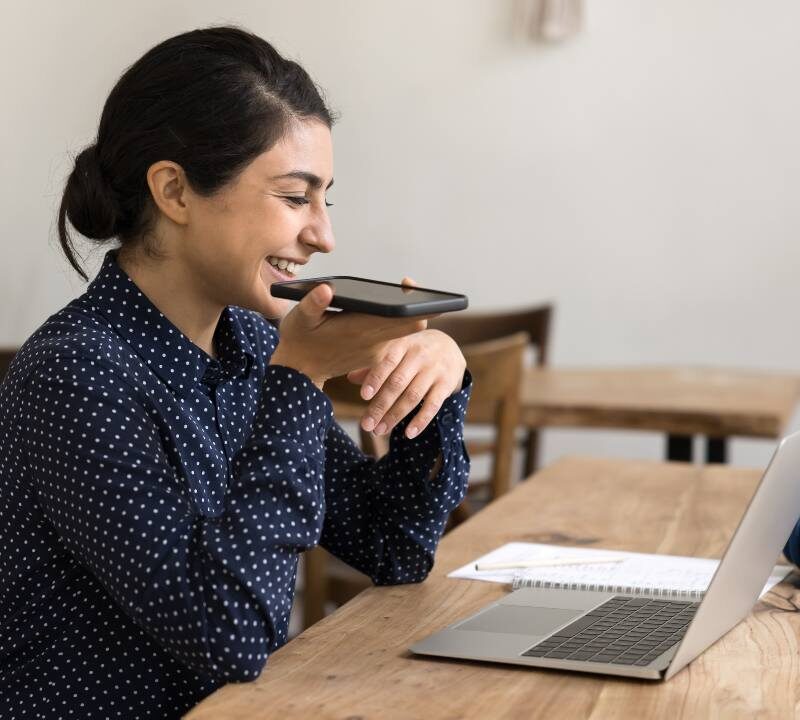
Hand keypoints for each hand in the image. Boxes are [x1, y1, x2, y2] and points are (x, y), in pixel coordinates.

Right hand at [269, 282, 430, 389]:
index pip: (405, 317)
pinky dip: (392, 326)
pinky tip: (382, 313)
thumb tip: (326, 289)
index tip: (408, 284)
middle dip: (413, 305)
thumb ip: (312, 304)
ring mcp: (376, 351)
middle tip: (405, 287)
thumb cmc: (299, 341)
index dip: (414, 301)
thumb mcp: (299, 319)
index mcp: (361, 329)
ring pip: (403, 331)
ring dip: (402, 316)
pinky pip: (392, 339)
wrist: (299, 374)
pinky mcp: (373, 355)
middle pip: (412, 323)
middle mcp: (374, 342)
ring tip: (396, 296)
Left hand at [347, 277, 466, 439]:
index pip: (387, 361)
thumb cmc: (413, 352)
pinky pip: (433, 405)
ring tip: (379, 431)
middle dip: (380, 406)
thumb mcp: (397, 352)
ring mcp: (435, 370)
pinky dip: (421, 420)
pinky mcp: (447, 384)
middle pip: (398, 383)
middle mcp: (419, 355)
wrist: (450, 346)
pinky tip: (409, 433)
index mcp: (403, 344)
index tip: (364, 396)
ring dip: (395, 416)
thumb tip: (351, 378)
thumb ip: (375, 365)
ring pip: (413, 396)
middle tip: (366, 425)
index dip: (375, 378)